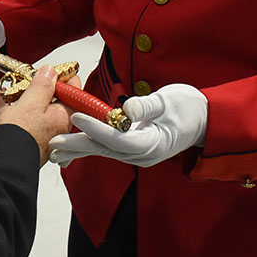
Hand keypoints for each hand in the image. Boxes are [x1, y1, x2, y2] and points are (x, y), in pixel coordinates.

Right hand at [0, 66, 75, 167]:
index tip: (51, 68)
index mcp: (63, 116)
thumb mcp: (31, 102)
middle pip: (52, 98)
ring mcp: (40, 133)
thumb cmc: (20, 138)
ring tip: (11, 85)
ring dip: (23, 94)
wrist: (2, 163)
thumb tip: (50, 71)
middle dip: (38, 85)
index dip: (62, 77)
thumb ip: (42, 85)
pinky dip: (13, 107)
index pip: (72, 91)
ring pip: (34, 107)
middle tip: (27, 75)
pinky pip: (22, 117)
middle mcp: (55, 126)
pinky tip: (2, 99)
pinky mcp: (26, 138)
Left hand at [48, 83, 206, 167]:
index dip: (96, 128)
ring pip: (102, 151)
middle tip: (53, 144)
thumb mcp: (170, 102)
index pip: (118, 138)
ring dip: (78, 148)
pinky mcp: (132, 147)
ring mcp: (136, 153)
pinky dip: (89, 145)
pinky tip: (72, 146)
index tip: (76, 117)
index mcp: (151, 144)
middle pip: (104, 150)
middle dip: (78, 146)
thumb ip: (148, 105)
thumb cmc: (188, 108)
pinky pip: (107, 147)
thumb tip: (128, 108)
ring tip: (54, 150)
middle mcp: (141, 154)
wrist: (204, 120)